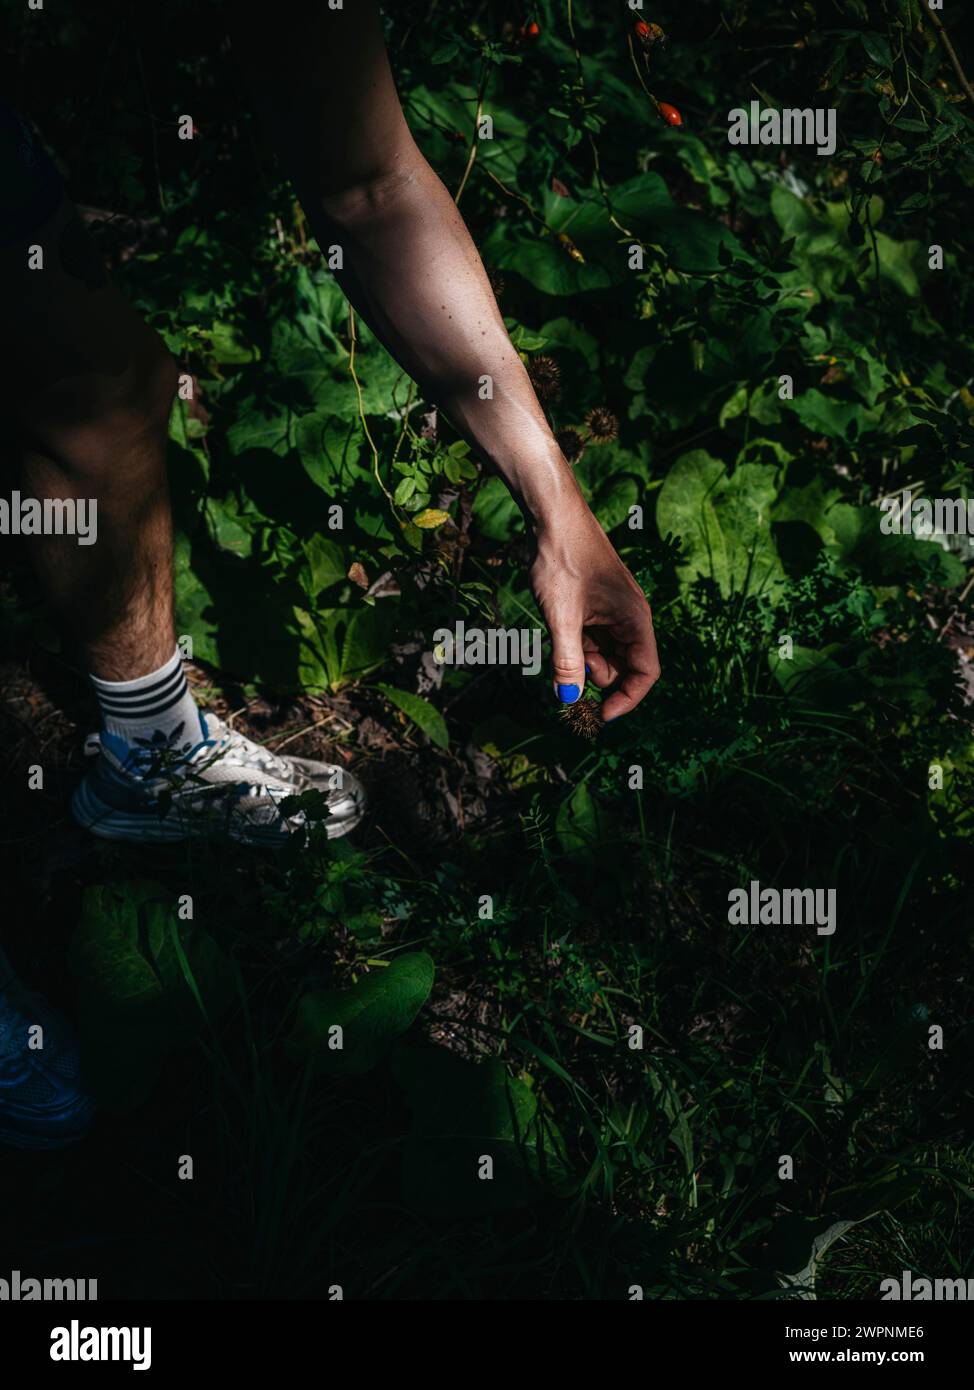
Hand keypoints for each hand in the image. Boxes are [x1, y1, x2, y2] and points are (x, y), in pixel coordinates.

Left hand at [529, 498, 660, 721]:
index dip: (627, 699)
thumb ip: (567, 662)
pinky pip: (592, 639)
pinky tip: (558, 629)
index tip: (599, 714)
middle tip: (568, 664)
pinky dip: (576, 644)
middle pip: (624, 667)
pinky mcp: (596, 607)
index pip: (646, 673)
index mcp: (636, 619)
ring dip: (583, 659)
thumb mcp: (561, 617)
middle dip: (597, 675)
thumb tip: (569, 701)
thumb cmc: (563, 560)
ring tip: (560, 636)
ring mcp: (613, 612)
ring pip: (605, 655)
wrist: (552, 518)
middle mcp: (631, 617)